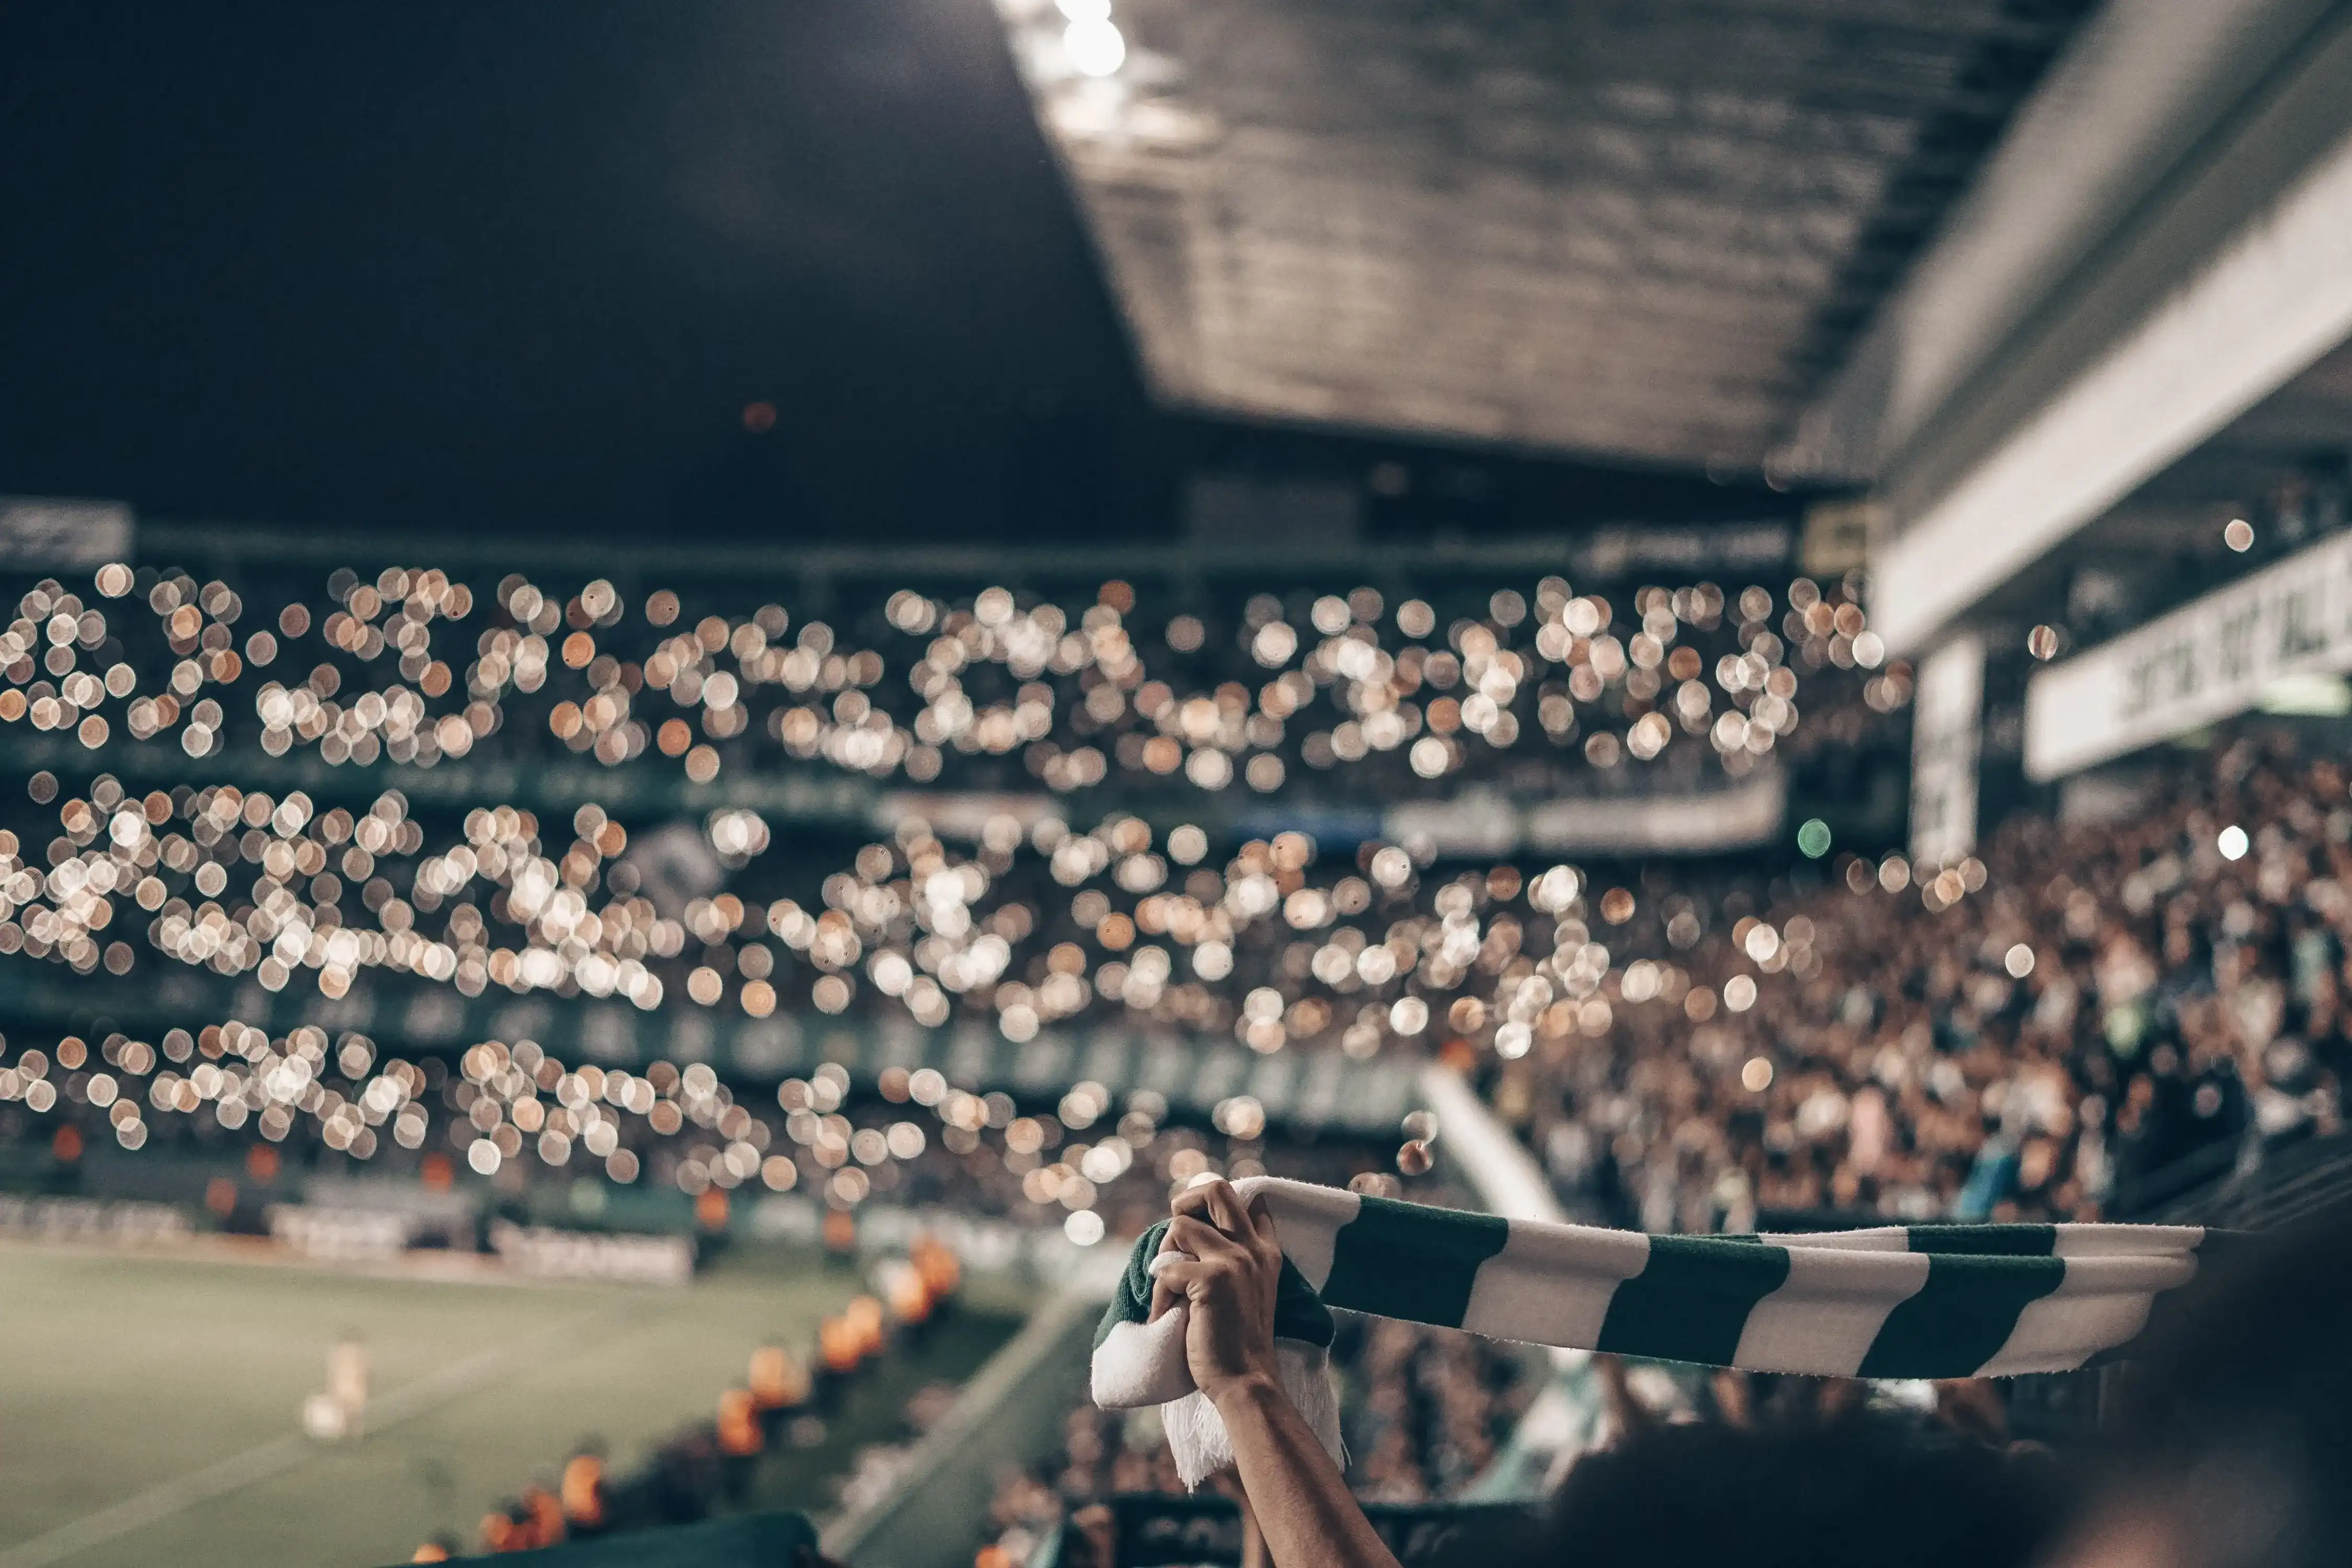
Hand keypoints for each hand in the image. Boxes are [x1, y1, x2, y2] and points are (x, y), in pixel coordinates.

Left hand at [1148, 1178, 1282, 1400]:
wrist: (1246, 1381)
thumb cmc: (1236, 1342)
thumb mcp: (1245, 1291)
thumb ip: (1230, 1260)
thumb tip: (1187, 1232)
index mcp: (1265, 1251)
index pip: (1247, 1201)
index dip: (1214, 1208)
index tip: (1199, 1238)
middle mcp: (1253, 1249)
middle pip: (1215, 1189)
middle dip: (1185, 1204)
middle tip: (1175, 1240)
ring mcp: (1235, 1261)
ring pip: (1181, 1226)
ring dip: (1165, 1257)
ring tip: (1171, 1292)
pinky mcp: (1213, 1279)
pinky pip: (1167, 1269)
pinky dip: (1159, 1294)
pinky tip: (1168, 1316)